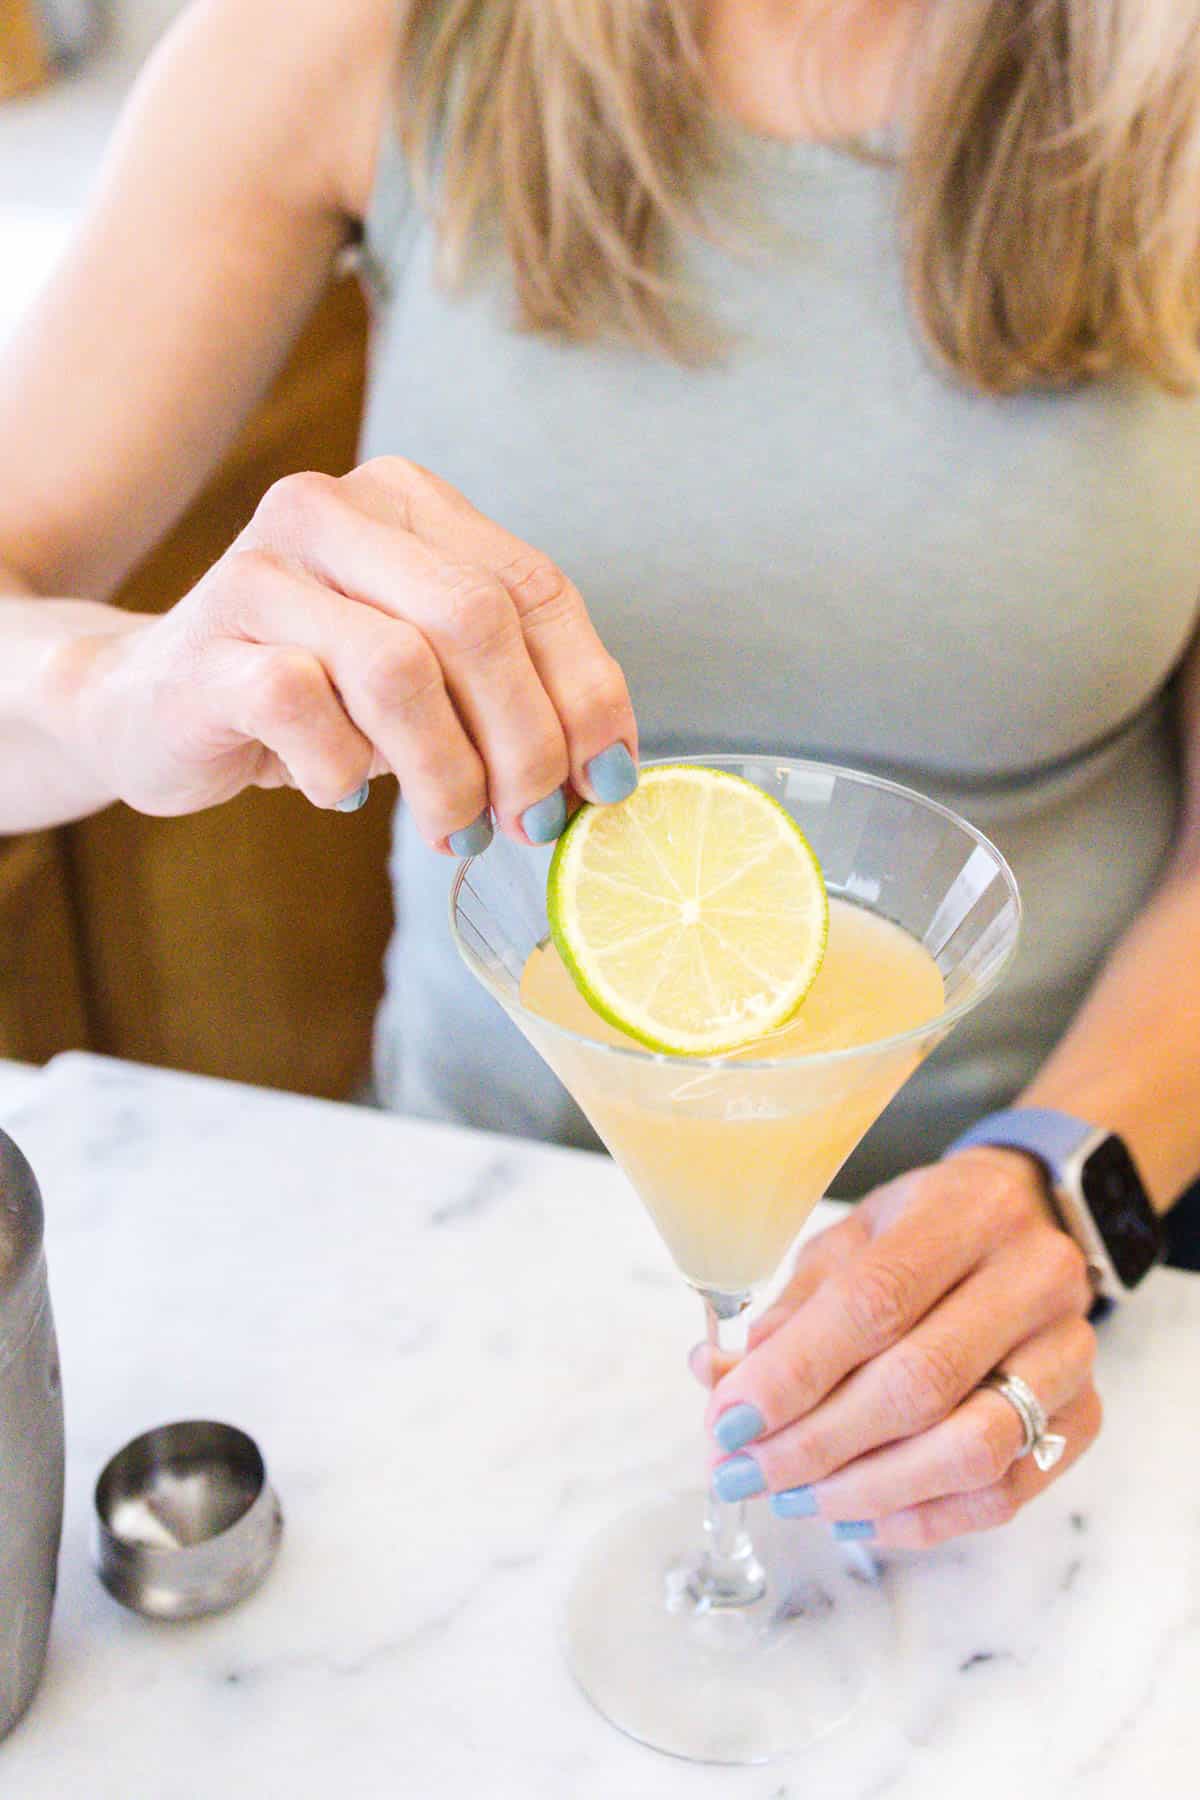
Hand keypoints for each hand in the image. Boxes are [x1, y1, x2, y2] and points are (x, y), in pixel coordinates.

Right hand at [55, 459, 636, 845]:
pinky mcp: (207, 645)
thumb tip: (606, 770)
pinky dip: (341, 774)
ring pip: (400, 668)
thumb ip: (509, 691)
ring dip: (446, 772)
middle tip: (532, 821)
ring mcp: (260, 569)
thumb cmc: (313, 693)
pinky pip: (304, 709)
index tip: (606, 778)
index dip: (586, 690)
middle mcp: (331, 510)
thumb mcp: (424, 676)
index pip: (534, 586)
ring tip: (453, 828)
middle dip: (525, 739)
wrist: (145, 702)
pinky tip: (340, 795)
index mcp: (404, 501)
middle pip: (478, 620)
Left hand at [695, 1150, 1100, 1547]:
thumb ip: (791, 1311)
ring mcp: (1071, 1350)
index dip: (794, 1372)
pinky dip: (924, 1518)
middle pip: (920, 1384)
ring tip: (795, 1498)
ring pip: (971, 1450)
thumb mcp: (852, 1239)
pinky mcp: (1087, 1415)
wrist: (1029, 1219)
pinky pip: (1006, 1493)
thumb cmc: (925, 1231)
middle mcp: (1033, 1277)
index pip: (873, 1302)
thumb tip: (716, 1379)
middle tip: (744, 1472)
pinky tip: (860, 1517)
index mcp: (965, 1213)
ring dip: (867, 1490)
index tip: (728, 1420)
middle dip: (816, 1443)